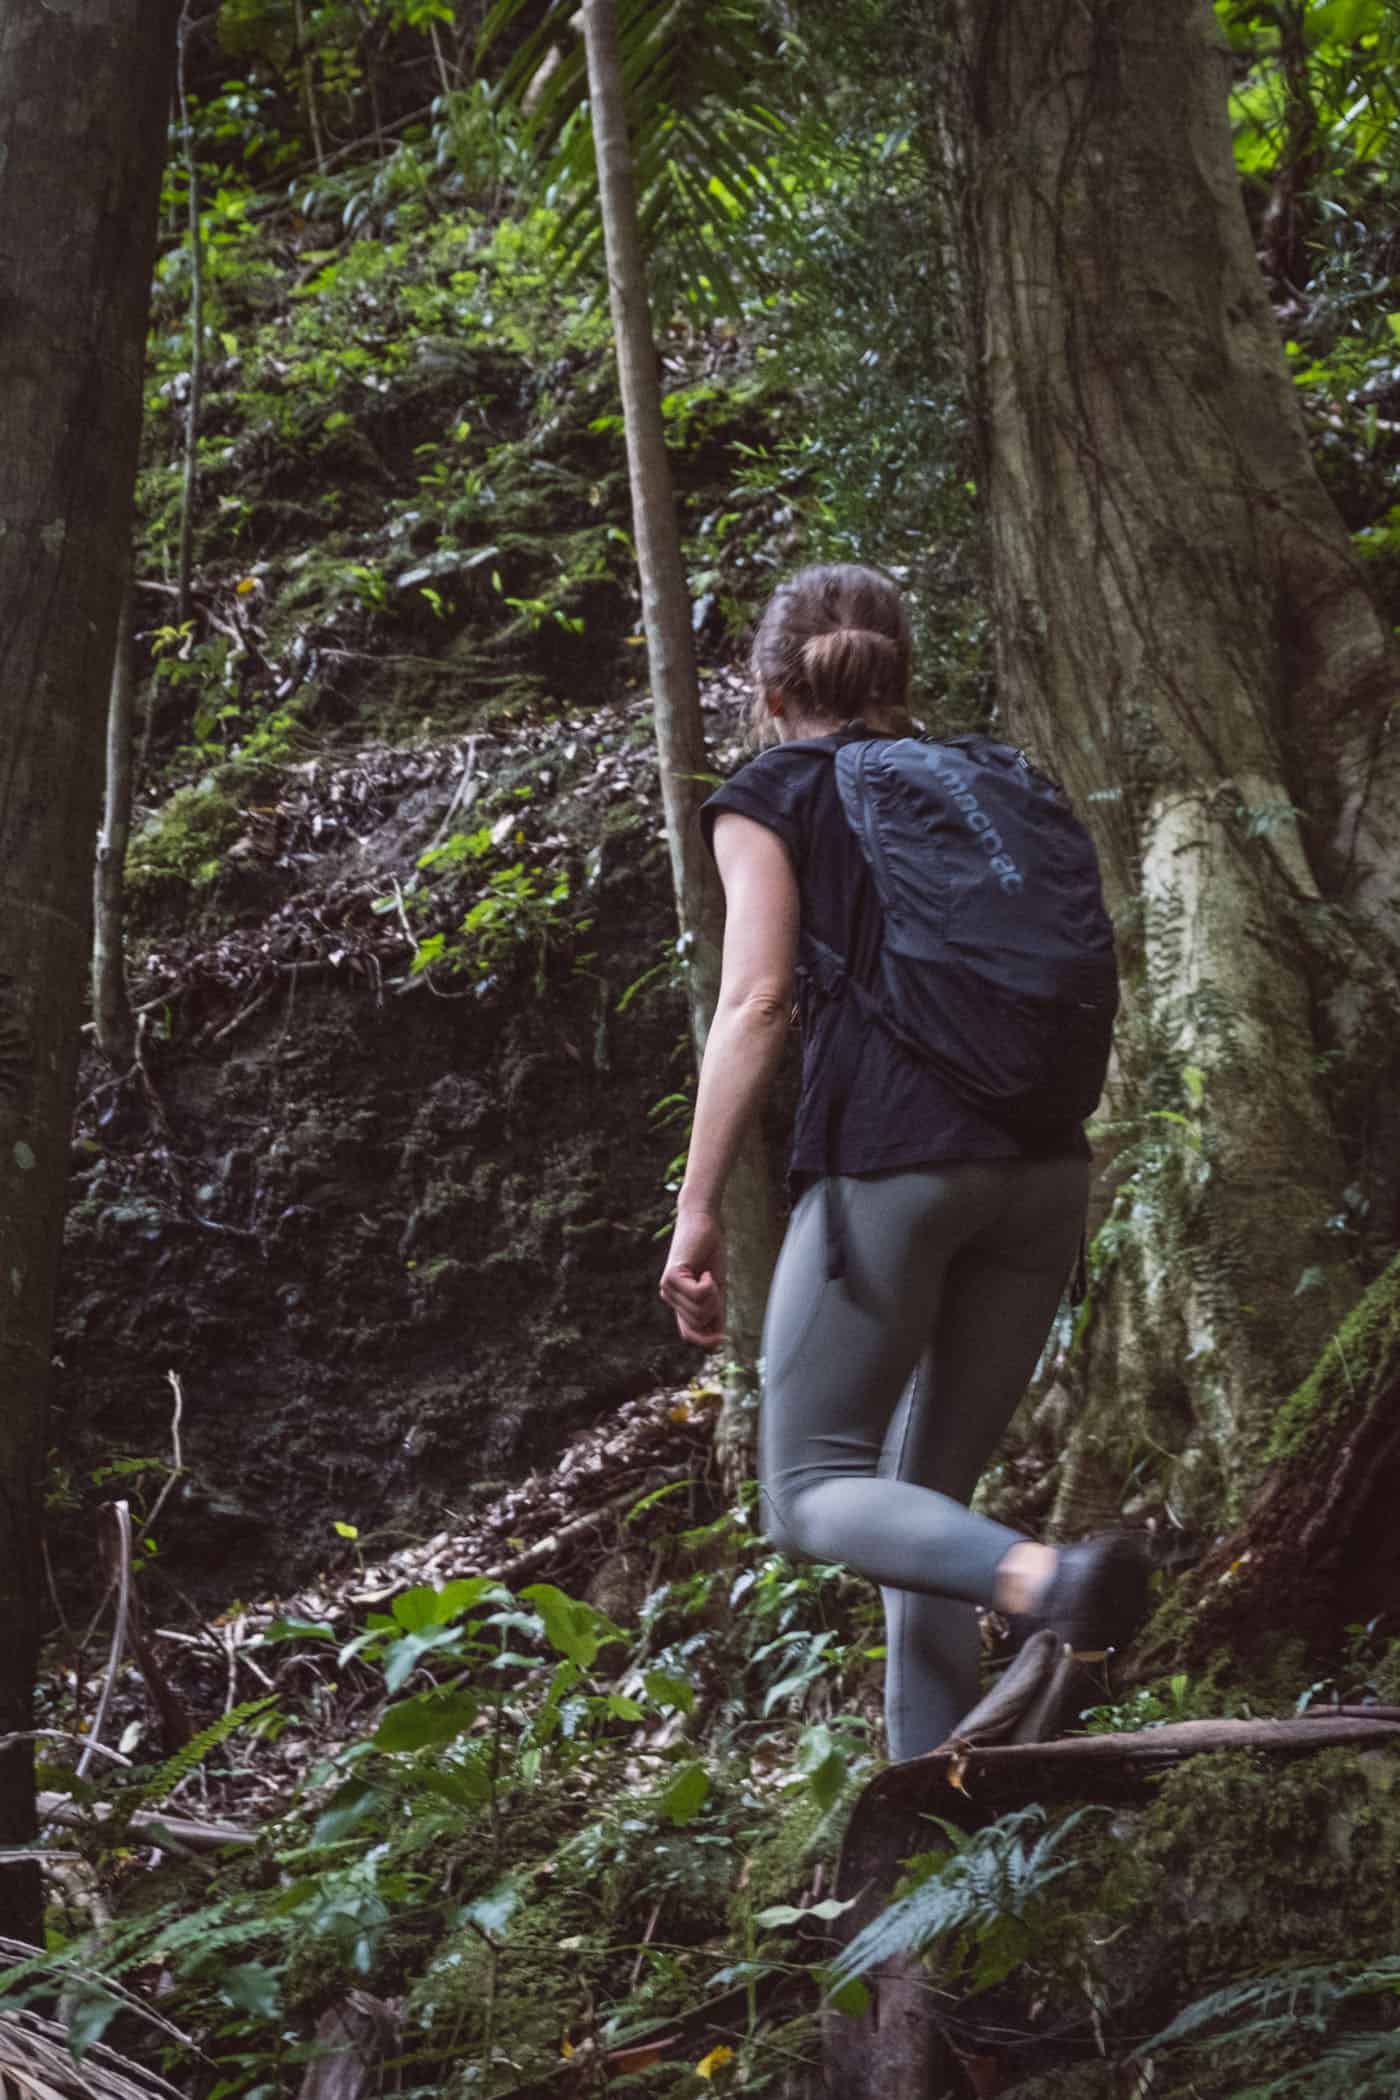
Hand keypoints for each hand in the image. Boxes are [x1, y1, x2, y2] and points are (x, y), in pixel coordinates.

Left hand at [659, 1208, 725, 1345]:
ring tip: (710, 1276)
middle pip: (699, 1324)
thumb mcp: (716, 1289)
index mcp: (679, 1302)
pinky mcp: (671, 1277)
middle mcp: (669, 1297)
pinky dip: (710, 1285)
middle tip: (716, 1286)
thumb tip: (716, 1343)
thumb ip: (714, 1313)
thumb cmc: (711, 1254)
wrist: (704, 1224)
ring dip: (714, 1296)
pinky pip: (698, 1296)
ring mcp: (667, 1288)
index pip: (689, 1335)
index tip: (722, 1340)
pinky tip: (706, 1272)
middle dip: (715, 1310)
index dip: (706, 1342)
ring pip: (699, 1311)